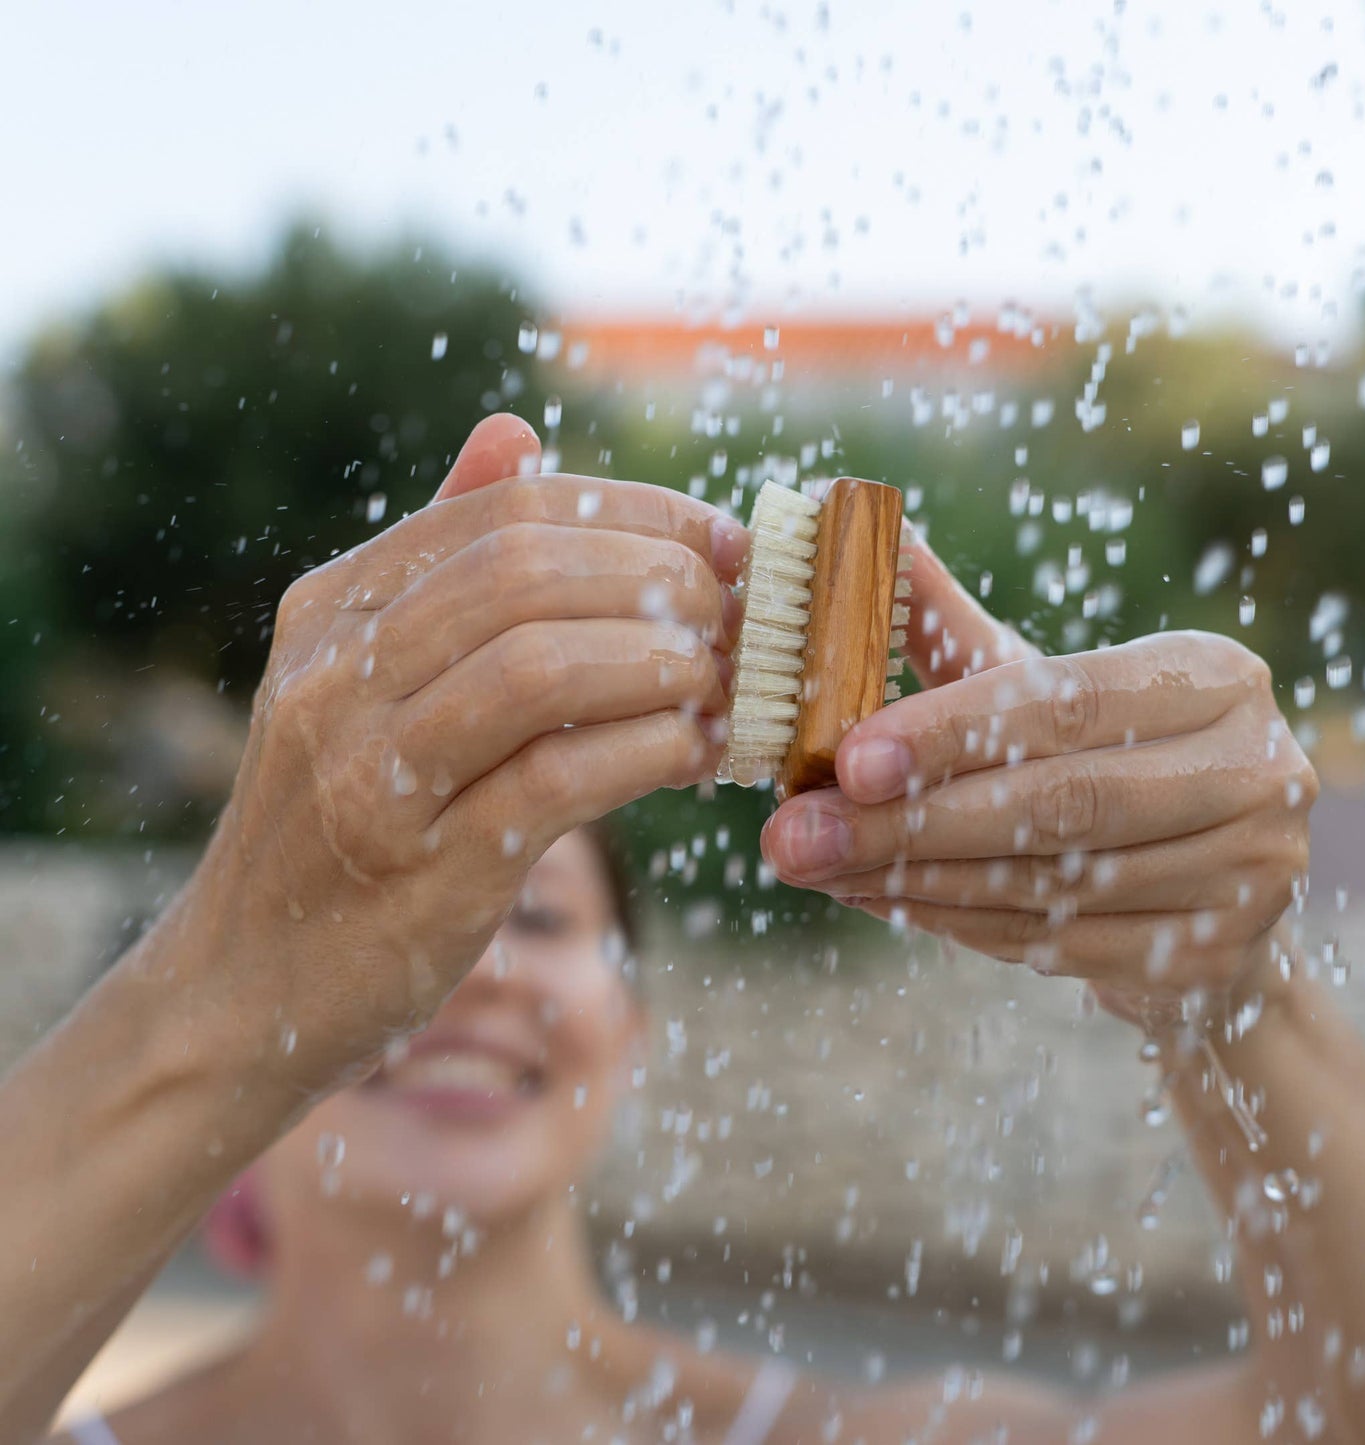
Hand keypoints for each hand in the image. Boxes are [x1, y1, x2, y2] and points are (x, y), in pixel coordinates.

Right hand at [177, 415, 749, 1091]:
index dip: (637, 513)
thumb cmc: (335, 822)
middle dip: (659, 581)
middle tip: (736, 612)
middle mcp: (336, 675)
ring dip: (660, 663)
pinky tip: (693, 751)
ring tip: (721, 680)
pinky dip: (646, 753)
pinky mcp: (423, 867)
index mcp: (332, 609)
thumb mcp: (361, 675)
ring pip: (542, 667)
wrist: (243, 984)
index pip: (507, 513)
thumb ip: (442, 559)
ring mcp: (369, 772)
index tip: (723, 541)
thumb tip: (518, 434)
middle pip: (527, 575)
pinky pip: (559, 780)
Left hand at [760, 537, 1317, 1024]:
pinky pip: (1058, 945)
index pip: (1063, 701)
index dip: (948, 733)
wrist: (1208, 882)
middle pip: (1058, 805)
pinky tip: (880, 900)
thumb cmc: (1102, 756)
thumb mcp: (1041, 689)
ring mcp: (1248, 874)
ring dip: (914, 881)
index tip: (847, 761)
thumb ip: (951, 625)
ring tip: (818, 867)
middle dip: (907, 826)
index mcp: (1212, 676)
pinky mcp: (1217, 958)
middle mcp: (1252, 771)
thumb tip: (849, 531)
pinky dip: (957, 926)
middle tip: (793, 838)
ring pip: (1049, 886)